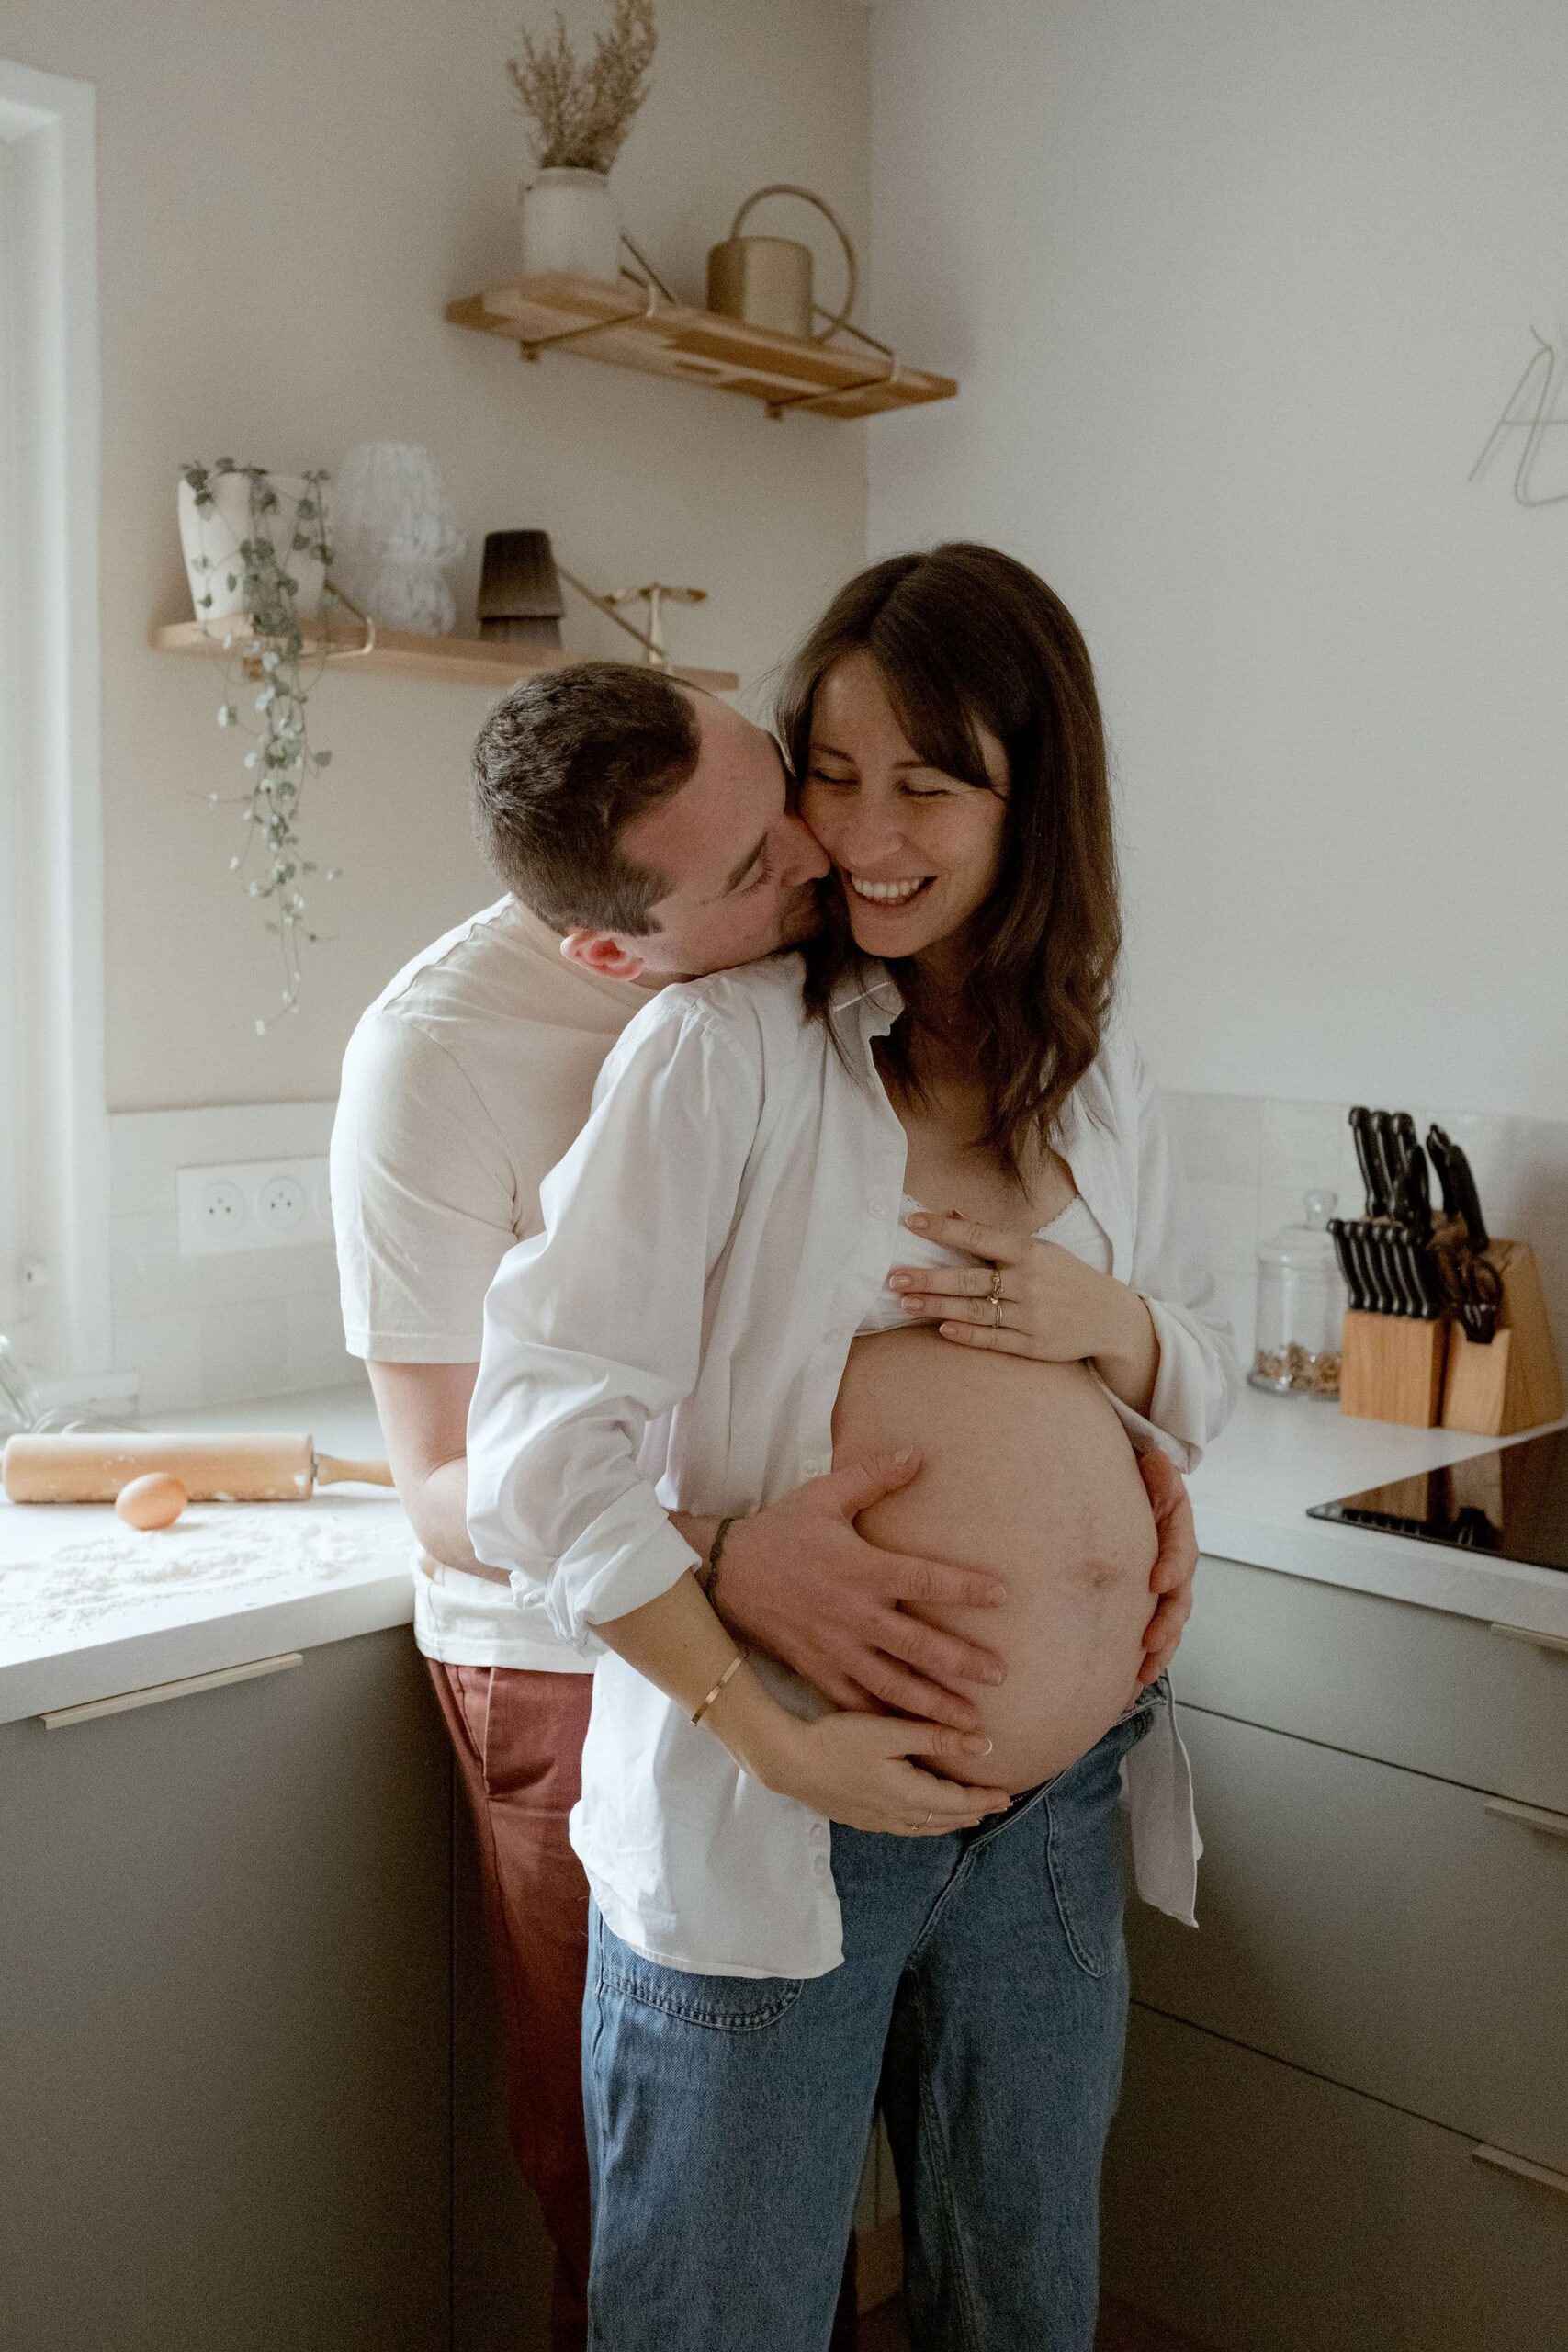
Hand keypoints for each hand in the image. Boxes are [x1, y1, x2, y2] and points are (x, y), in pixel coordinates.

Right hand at [712, 1453, 1009, 1731]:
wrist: (725, 1573)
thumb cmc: (780, 1531)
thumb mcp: (824, 1496)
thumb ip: (872, 1478)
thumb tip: (916, 1454)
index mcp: (862, 1569)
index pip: (925, 1579)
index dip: (966, 1587)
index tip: (1003, 1595)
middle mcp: (855, 1614)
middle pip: (918, 1644)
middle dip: (962, 1663)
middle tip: (1001, 1676)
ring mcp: (837, 1649)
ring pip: (893, 1684)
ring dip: (934, 1704)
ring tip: (971, 1724)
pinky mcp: (819, 1670)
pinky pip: (857, 1702)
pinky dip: (886, 1721)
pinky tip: (914, 1738)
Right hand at [756, 1708, 1012, 1835]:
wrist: (789, 1762)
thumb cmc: (838, 1739)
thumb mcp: (890, 1731)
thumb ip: (936, 1738)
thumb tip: (983, 1745)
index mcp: (908, 1793)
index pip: (957, 1801)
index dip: (984, 1799)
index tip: (1008, 1795)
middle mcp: (896, 1814)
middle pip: (944, 1818)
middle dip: (973, 1812)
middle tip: (997, 1808)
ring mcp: (875, 1820)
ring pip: (924, 1827)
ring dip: (950, 1821)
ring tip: (968, 1816)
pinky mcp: (859, 1818)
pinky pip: (905, 1828)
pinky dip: (925, 1824)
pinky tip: (922, 1818)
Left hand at [890, 1209, 1159, 1414]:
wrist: (1111, 1318)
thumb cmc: (1068, 1277)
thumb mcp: (1040, 1250)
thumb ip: (995, 1237)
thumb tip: (951, 1213)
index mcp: (1029, 1251)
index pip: (978, 1235)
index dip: (943, 1228)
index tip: (910, 1222)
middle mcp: (1029, 1282)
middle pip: (968, 1280)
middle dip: (927, 1279)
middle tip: (893, 1278)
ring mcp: (1031, 1316)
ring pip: (973, 1312)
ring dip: (936, 1308)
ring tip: (906, 1304)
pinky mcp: (1033, 1345)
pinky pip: (992, 1340)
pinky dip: (966, 1335)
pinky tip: (941, 1330)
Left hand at [1134, 1447, 1197, 1685]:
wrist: (1135, 1489)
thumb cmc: (1142, 1483)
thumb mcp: (1152, 1471)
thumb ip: (1158, 1470)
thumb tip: (1159, 1460)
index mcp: (1178, 1532)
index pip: (1182, 1552)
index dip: (1172, 1566)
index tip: (1157, 1581)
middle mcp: (1175, 1565)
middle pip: (1179, 1601)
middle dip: (1167, 1626)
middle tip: (1150, 1643)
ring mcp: (1163, 1589)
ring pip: (1168, 1626)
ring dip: (1158, 1653)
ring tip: (1141, 1674)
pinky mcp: (1146, 1604)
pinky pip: (1150, 1637)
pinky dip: (1143, 1661)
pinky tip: (1126, 1685)